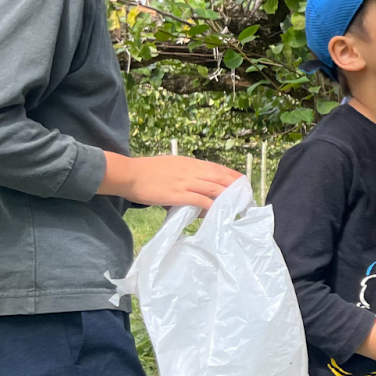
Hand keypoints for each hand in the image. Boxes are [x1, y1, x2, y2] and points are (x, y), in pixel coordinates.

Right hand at [99, 152, 241, 207]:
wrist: (130, 174)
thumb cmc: (146, 171)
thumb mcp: (169, 165)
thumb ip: (183, 173)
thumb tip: (192, 185)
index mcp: (189, 163)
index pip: (215, 167)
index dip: (230, 174)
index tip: (242, 179)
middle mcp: (190, 171)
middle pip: (219, 177)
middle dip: (234, 186)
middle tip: (246, 194)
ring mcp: (185, 182)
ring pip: (213, 188)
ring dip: (227, 197)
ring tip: (237, 204)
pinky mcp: (178, 195)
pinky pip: (200, 200)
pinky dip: (211, 206)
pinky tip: (218, 211)